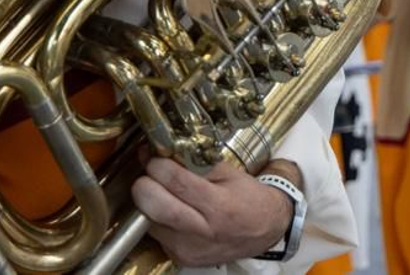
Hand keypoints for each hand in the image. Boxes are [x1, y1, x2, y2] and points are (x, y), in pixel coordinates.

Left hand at [132, 156, 295, 265]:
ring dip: (148, 202)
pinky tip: (171, 209)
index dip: (158, 165)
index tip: (154, 157)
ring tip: (161, 191)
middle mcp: (203, 233)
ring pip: (148, 221)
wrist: (265, 231)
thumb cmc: (249, 199)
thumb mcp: (229, 172)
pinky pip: (156, 234)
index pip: (176, 182)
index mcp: (219, 207)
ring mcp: (190, 249)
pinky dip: (157, 218)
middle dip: (144, 185)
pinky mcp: (182, 259)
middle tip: (149, 174)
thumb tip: (161, 151)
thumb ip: (195, 162)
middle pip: (154, 206)